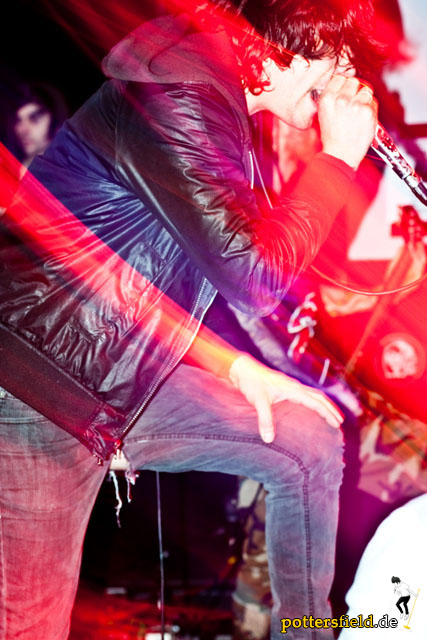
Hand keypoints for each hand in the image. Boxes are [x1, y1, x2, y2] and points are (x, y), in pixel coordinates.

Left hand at [229, 354, 343, 442]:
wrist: (242, 368)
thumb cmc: (251, 382)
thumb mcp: (258, 401)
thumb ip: (265, 419)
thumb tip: (268, 439)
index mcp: (293, 389)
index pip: (316, 402)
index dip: (328, 413)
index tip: (337, 424)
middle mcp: (294, 386)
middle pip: (319, 397)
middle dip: (331, 409)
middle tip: (340, 422)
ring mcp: (290, 385)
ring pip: (313, 394)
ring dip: (324, 404)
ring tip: (330, 415)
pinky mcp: (284, 386)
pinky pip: (305, 394)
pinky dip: (313, 401)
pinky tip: (310, 408)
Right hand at [318, 75, 377, 169]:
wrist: (340, 155)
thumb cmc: (332, 138)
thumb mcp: (323, 114)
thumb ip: (332, 97)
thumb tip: (343, 82)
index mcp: (327, 98)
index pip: (340, 77)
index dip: (344, 84)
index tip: (346, 90)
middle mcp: (341, 99)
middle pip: (354, 81)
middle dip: (355, 90)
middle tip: (353, 102)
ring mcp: (356, 104)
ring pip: (365, 89)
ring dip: (364, 98)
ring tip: (358, 111)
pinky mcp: (368, 111)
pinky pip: (373, 102)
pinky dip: (370, 109)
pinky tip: (363, 119)